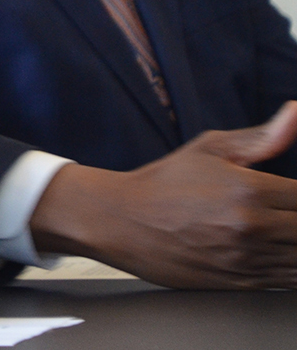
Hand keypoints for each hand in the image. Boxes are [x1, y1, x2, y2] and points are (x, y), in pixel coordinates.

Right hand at [30, 101, 296, 287]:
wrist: (119, 221)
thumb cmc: (163, 183)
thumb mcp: (208, 148)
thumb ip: (261, 136)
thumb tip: (296, 113)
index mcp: (249, 188)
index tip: (292, 196)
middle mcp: (252, 226)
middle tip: (286, 212)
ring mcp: (246, 258)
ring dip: (296, 244)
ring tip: (281, 231)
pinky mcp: (240, 284)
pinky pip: (288, 283)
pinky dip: (292, 269)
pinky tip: (279, 252)